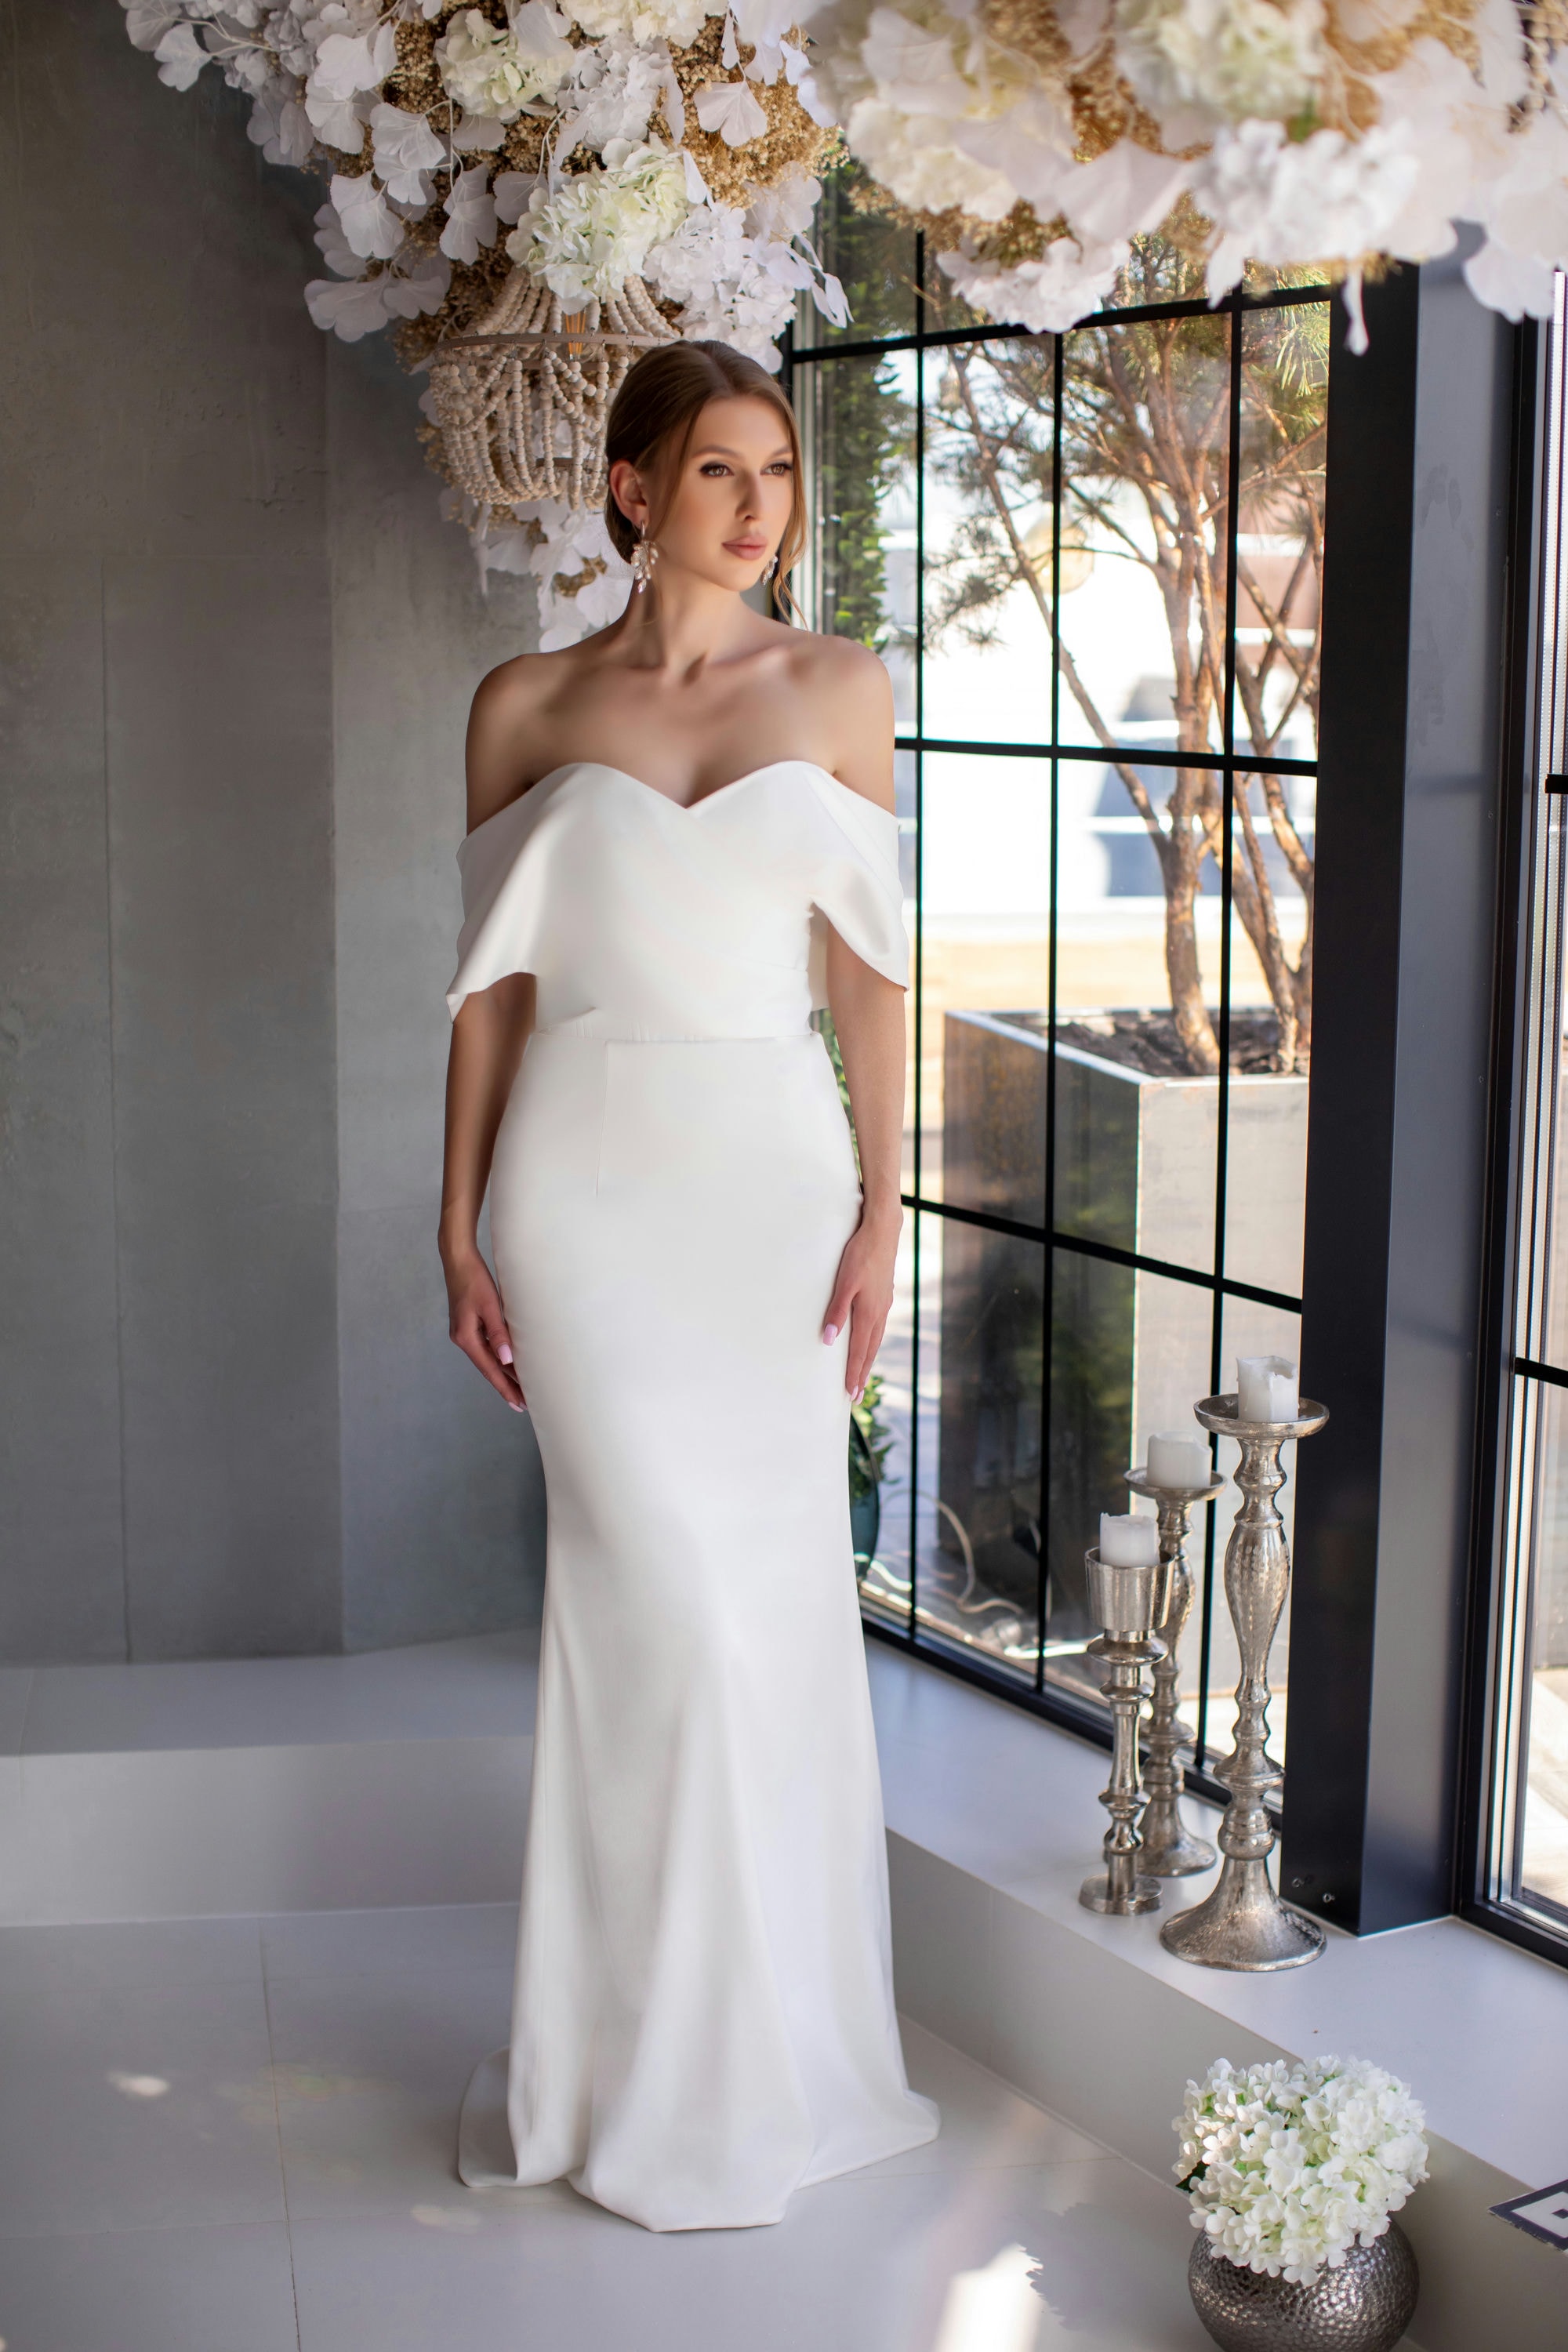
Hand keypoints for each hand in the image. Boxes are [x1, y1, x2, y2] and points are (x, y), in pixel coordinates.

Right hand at [443, 1248, 524, 1411]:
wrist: (458, 1259)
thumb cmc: (474, 1279)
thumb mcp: (489, 1306)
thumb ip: (499, 1333)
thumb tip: (507, 1360)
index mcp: (466, 1337)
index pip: (489, 1370)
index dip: (505, 1387)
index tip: (518, 1403)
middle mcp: (463, 1338)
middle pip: (487, 1368)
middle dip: (505, 1385)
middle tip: (523, 1403)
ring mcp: (464, 1332)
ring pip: (487, 1359)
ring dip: (502, 1373)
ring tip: (519, 1388)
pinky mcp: (468, 1324)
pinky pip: (485, 1347)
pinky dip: (497, 1357)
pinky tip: (507, 1362)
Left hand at [821, 1206, 899, 1399]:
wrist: (882, 1231)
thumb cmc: (860, 1254)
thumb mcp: (844, 1282)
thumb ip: (836, 1311)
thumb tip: (830, 1340)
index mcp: (869, 1313)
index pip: (858, 1351)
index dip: (853, 1373)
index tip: (850, 1394)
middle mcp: (879, 1313)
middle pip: (869, 1351)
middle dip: (861, 1373)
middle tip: (855, 1395)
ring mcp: (884, 1304)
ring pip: (875, 1339)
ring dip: (867, 1359)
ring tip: (861, 1374)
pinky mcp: (884, 1296)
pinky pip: (878, 1327)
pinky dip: (872, 1342)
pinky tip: (869, 1340)